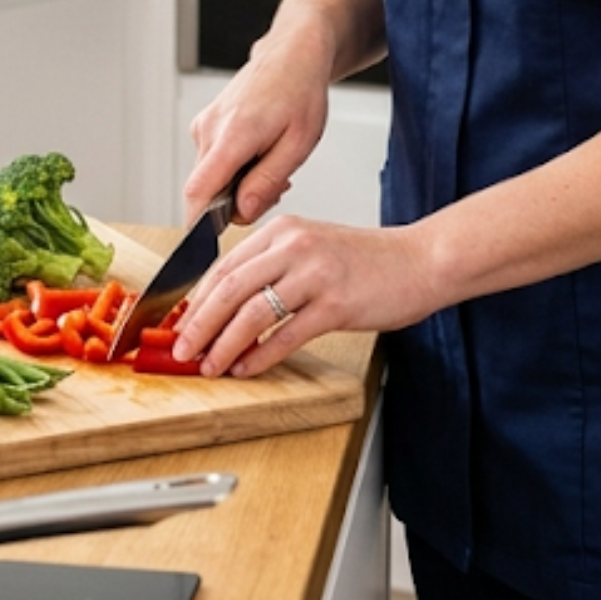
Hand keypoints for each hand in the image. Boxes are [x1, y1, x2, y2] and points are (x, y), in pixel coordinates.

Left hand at [169, 213, 440, 378]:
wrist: (421, 260)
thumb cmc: (369, 261)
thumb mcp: (313, 248)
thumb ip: (274, 266)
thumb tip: (228, 304)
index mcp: (283, 230)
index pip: (223, 266)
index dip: (196, 299)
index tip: (180, 325)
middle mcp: (294, 246)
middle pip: (229, 288)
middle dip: (199, 324)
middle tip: (180, 350)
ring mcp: (315, 274)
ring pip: (252, 312)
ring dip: (224, 344)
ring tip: (209, 366)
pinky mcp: (336, 304)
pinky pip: (286, 334)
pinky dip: (261, 355)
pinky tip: (247, 368)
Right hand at [184, 33, 331, 226]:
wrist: (291, 55)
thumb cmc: (301, 93)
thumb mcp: (298, 144)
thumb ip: (267, 182)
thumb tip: (242, 214)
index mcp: (233, 134)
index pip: (198, 192)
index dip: (201, 223)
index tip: (215, 240)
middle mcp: (210, 129)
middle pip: (205, 190)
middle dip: (235, 204)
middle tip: (275, 189)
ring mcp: (204, 125)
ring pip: (209, 177)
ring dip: (236, 185)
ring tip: (272, 166)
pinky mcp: (205, 125)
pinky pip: (211, 162)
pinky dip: (233, 169)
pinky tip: (259, 155)